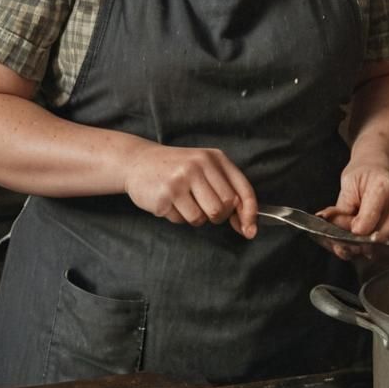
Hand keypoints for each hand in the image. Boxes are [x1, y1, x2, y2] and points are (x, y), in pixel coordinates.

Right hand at [124, 144, 257, 237]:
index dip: (250, 213)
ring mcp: (181, 179)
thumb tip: (246, 223)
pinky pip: (183, 220)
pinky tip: (170, 202)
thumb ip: (226, 189)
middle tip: (204, 207)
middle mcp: (199, 165)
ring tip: (184, 201)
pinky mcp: (165, 194)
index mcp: (215, 158)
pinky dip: (179, 217)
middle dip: (218, 216)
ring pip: (203, 217)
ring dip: (196, 217)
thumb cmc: (177, 168)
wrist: (138, 161)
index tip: (250, 229)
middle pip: (224, 208)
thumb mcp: (204, 168)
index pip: (242, 190)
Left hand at [317, 158, 388, 259]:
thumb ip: (342, 211)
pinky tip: (367, 240)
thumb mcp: (347, 188)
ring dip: (370, 247)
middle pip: (383, 233)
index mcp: (384, 185)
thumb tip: (333, 230)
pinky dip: (379, 247)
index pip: (372, 216)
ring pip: (388, 242)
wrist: (377, 170)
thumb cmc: (361, 178)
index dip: (357, 229)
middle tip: (348, 244)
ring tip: (355, 242)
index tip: (348, 233)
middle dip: (363, 242)